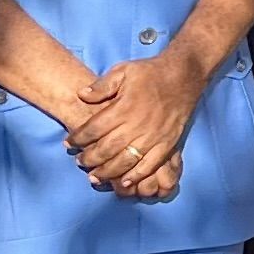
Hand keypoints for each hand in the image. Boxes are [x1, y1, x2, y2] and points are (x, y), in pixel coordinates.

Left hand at [67, 52, 206, 196]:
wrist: (184, 76)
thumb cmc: (151, 73)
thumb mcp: (123, 71)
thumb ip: (101, 85)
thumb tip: (81, 94)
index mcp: (123, 107)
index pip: (94, 128)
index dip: (78, 138)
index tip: (68, 143)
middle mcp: (137, 125)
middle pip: (106, 149)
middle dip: (89, 158)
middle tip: (79, 162)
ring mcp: (153, 137)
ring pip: (125, 161)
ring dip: (107, 172)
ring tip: (94, 177)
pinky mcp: (167, 144)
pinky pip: (150, 165)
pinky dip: (136, 176)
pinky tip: (124, 183)